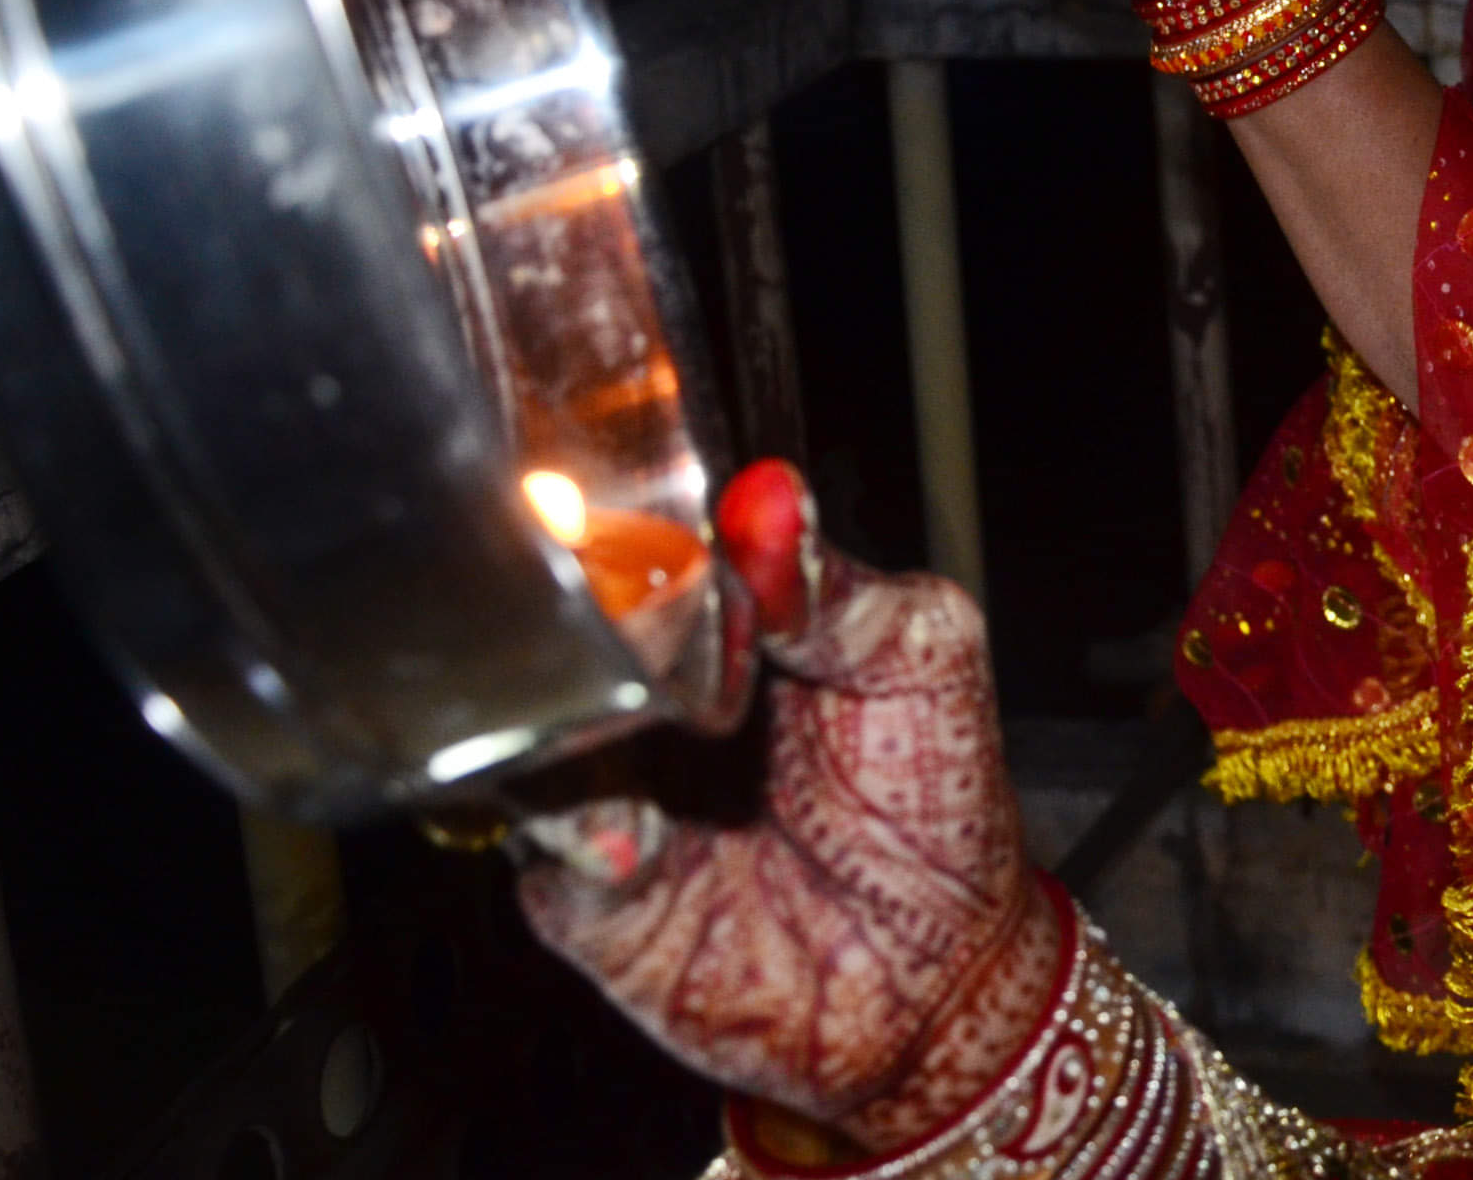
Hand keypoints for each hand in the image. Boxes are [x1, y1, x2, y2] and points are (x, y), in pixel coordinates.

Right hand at [517, 463, 1064, 1153]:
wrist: (942, 969)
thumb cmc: (934, 799)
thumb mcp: (921, 658)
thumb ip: (836, 589)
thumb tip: (771, 502)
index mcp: (715, 629)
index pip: (640, 557)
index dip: (631, 541)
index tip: (637, 531)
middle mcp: (646, 704)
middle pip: (562, 644)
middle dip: (579, 631)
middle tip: (619, 625)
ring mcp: (610, 797)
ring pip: (530, 744)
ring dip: (561, 736)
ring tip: (624, 733)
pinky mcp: (592, 901)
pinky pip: (548, 859)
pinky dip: (580, 844)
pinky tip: (627, 842)